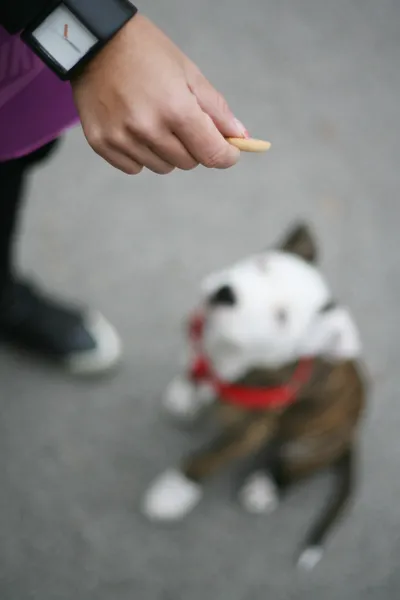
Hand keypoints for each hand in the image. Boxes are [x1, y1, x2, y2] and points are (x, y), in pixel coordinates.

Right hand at [71, 14, 246, 174]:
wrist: (95, 42)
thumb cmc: (146, 52)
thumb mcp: (188, 73)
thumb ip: (216, 110)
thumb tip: (240, 137)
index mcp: (175, 108)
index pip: (212, 153)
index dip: (226, 156)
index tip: (229, 152)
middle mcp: (148, 128)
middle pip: (188, 163)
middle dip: (193, 147)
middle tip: (180, 121)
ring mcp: (122, 138)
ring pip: (162, 167)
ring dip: (166, 152)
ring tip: (153, 120)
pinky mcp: (102, 143)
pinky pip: (135, 168)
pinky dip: (140, 154)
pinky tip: (133, 128)